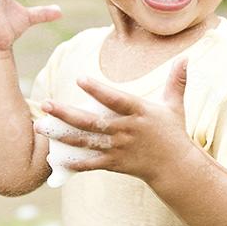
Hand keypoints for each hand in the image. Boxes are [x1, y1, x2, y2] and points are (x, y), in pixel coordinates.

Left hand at [36, 58, 199, 183]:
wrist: (176, 167)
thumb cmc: (173, 133)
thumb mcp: (175, 105)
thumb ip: (177, 81)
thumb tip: (186, 58)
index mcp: (139, 112)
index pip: (115, 99)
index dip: (98, 90)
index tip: (79, 79)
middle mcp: (127, 130)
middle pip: (93, 122)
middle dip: (67, 113)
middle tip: (46, 104)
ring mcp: (119, 148)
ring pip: (86, 141)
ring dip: (61, 135)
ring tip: (40, 127)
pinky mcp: (115, 164)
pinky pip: (92, 164)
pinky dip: (75, 162)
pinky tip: (56, 158)